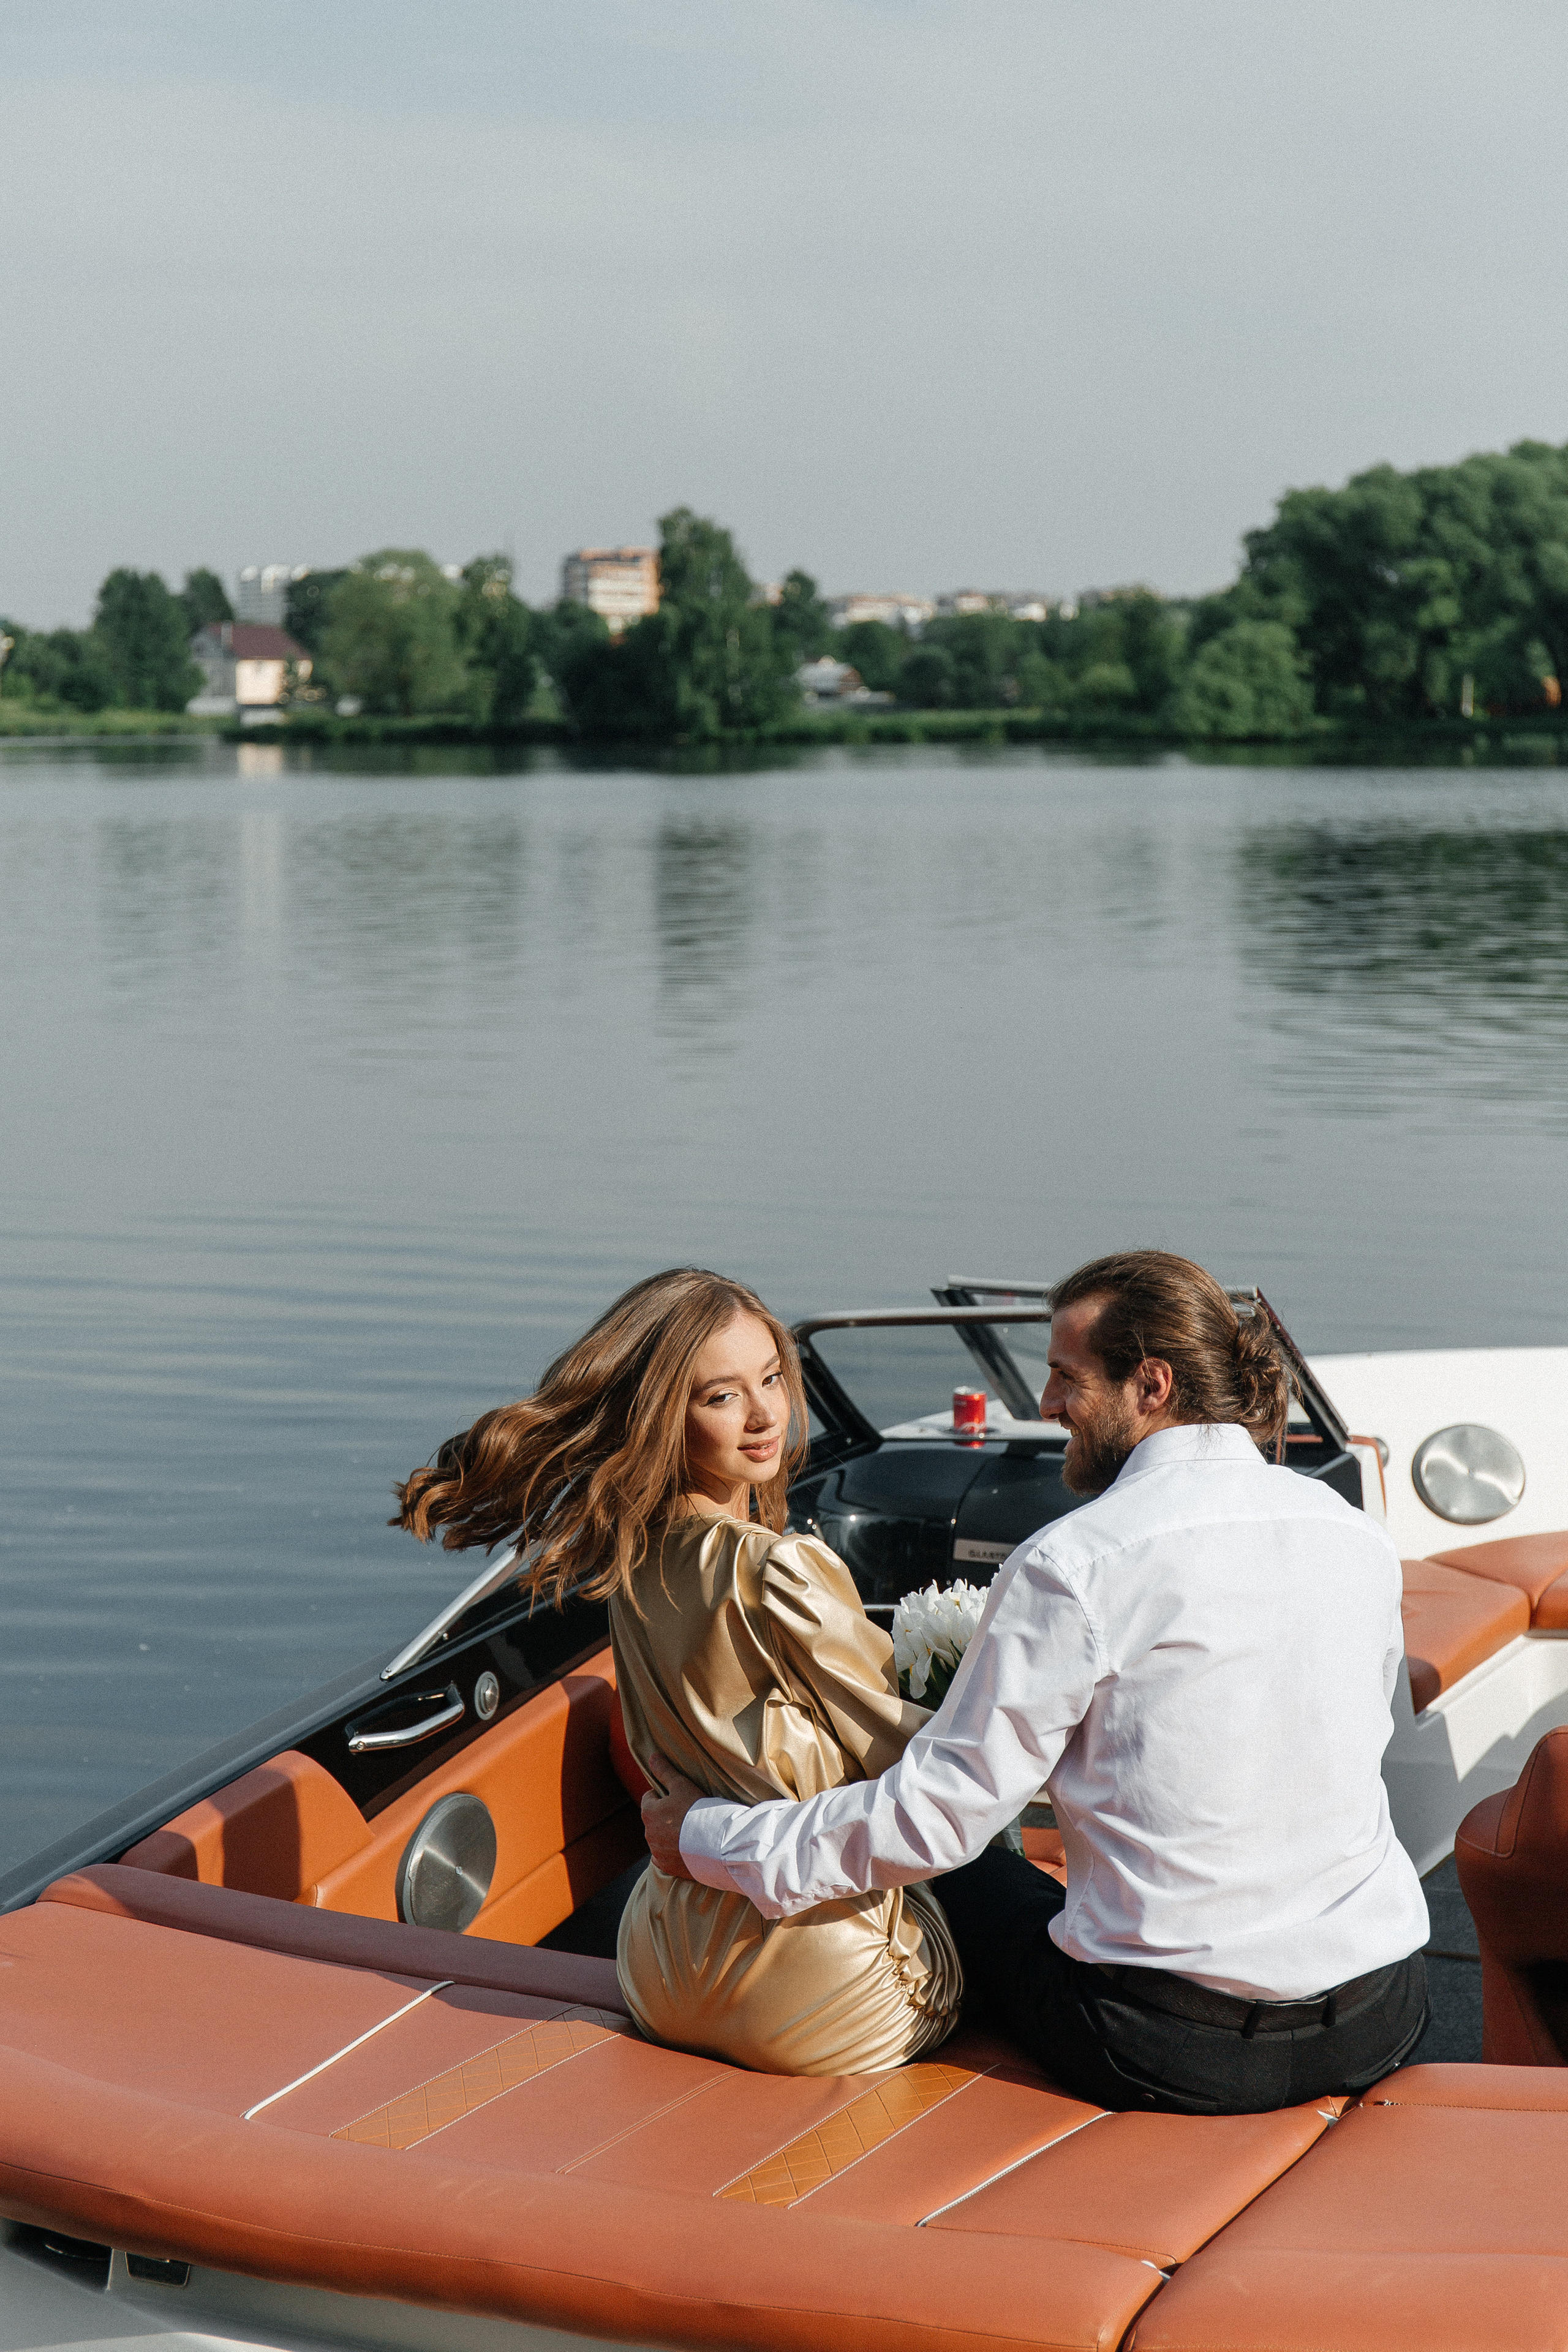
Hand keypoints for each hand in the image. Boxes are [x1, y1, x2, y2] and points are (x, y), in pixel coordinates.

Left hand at [640, 1753, 704, 1880]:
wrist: (714, 1845)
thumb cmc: (698, 1811)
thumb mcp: (682, 1785)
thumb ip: (665, 1771)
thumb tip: (652, 1756)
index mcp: (648, 1811)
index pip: (649, 1798)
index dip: (664, 1796)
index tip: (678, 1798)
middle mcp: (648, 1833)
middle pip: (654, 1819)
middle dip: (665, 1816)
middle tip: (686, 1815)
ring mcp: (657, 1852)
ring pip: (659, 1839)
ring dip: (668, 1835)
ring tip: (689, 1832)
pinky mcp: (667, 1866)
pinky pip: (664, 1857)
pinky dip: (672, 1853)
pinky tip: (686, 1849)